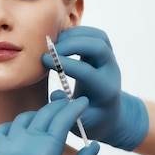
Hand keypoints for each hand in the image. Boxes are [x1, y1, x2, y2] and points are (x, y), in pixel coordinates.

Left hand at [0, 95, 99, 154]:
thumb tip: (94, 144)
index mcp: (47, 152)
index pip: (62, 119)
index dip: (75, 108)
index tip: (82, 101)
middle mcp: (25, 144)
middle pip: (44, 114)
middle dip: (59, 107)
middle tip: (70, 105)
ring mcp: (7, 147)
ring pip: (24, 118)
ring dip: (39, 115)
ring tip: (50, 119)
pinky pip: (4, 128)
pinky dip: (16, 124)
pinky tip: (25, 129)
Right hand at [41, 26, 148, 150]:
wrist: (108, 114)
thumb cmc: (91, 120)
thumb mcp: (80, 122)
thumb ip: (67, 111)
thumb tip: (57, 95)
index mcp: (105, 91)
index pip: (87, 71)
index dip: (64, 64)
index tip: (44, 61)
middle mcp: (111, 72)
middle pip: (98, 47)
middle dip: (72, 44)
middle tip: (50, 49)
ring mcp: (109, 60)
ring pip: (98, 36)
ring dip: (75, 35)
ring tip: (54, 43)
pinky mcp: (104, 53)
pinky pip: (94, 34)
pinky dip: (77, 32)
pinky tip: (61, 40)